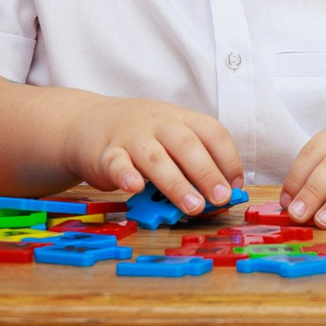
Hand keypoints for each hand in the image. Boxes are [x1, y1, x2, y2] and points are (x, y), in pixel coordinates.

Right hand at [67, 97, 244, 216]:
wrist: (89, 121)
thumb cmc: (143, 136)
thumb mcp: (171, 136)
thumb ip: (193, 160)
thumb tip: (223, 192)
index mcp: (182, 119)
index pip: (213, 133)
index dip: (228, 159)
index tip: (236, 185)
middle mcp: (159, 124)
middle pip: (187, 146)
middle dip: (207, 173)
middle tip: (220, 198)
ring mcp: (132, 138)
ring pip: (156, 159)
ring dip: (176, 183)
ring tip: (193, 206)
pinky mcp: (106, 154)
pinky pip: (118, 164)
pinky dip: (127, 175)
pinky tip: (136, 188)